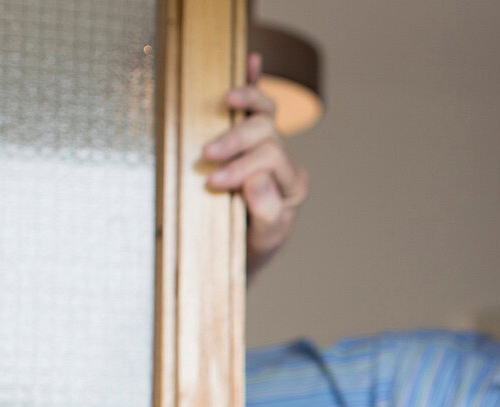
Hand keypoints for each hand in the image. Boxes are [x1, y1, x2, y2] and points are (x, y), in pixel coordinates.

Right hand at [201, 53, 308, 273]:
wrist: (243, 252)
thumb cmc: (252, 247)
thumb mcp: (263, 240)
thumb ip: (266, 213)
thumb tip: (257, 178)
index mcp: (293, 184)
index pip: (272, 160)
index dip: (242, 167)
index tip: (213, 182)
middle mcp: (284, 162)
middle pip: (266, 134)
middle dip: (235, 141)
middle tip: (205, 155)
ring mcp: (268, 147)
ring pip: (265, 113)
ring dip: (245, 101)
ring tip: (225, 99)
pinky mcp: (251, 140)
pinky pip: (257, 106)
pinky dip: (254, 82)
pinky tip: (253, 60)